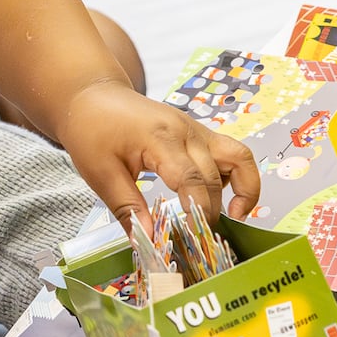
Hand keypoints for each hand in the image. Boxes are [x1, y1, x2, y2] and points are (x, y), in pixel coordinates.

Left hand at [57, 81, 260, 227]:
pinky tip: (225, 199)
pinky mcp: (198, 133)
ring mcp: (196, 130)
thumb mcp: (100, 173)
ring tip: (235, 218)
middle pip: (214, 177)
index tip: (193, 239)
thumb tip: (146, 240)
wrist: (93, 96)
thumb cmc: (92, 131)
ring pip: (238, 158)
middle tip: (200, 241)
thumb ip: (126, 207)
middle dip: (212, 212)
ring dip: (244, 189)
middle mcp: (186, 131)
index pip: (191, 180)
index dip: (197, 213)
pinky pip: (230, 153)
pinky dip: (236, 176)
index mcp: (160, 138)